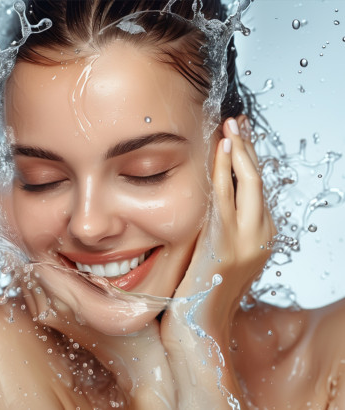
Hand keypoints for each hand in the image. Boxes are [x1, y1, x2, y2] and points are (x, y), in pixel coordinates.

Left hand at [171, 116, 275, 324]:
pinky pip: (227, 198)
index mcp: (260, 235)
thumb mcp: (214, 249)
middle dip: (248, 147)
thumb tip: (205, 197)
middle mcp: (261, 235)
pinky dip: (225, 170)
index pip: (257, 187)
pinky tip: (221, 149)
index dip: (248, 157)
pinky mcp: (228, 244)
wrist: (198, 325)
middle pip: (259, 180)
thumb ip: (217, 223)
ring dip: (239, 151)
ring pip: (250, 184)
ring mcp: (248, 240)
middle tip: (235, 121)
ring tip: (230, 126)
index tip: (237, 134)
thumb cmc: (198, 288)